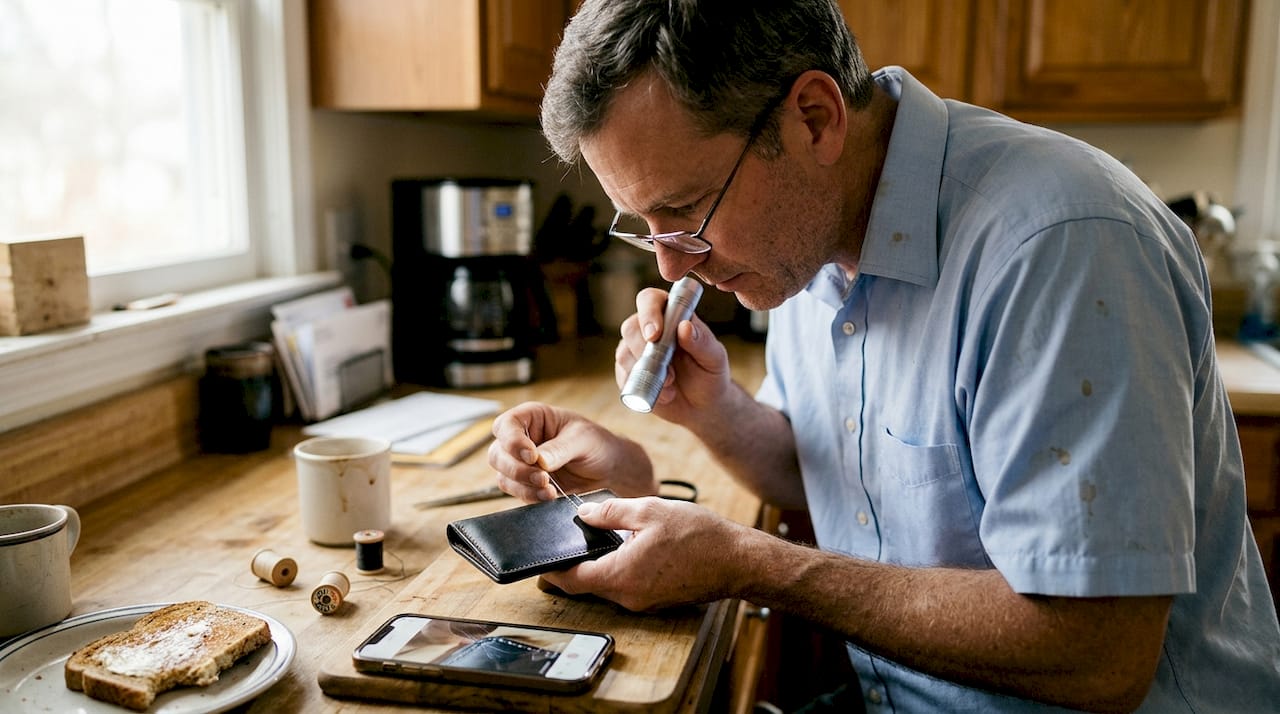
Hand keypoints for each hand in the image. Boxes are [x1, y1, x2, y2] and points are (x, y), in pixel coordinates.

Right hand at [487, 402, 655, 501]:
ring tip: (549, 488)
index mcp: (532, 417)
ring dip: (523, 485)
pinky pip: (516, 492)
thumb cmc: (596, 443)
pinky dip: (530, 496)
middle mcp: (522, 438)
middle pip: (498, 454)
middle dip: (518, 469)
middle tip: (543, 477)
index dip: (512, 441)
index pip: (506, 425)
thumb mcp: (582, 440)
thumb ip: (559, 449)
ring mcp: (521, 462)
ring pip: (503, 476)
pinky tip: (549, 495)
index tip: (532, 455)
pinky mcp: (526, 483)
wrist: (608, 468)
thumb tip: (539, 461)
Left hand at [541, 496, 754, 610]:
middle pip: (587, 584)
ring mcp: (643, 602)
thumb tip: (584, 514)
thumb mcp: (649, 510)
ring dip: (600, 565)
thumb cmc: (700, 536)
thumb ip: (611, 512)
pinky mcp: (656, 600)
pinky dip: (620, 569)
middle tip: (572, 539)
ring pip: (607, 585)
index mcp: (621, 575)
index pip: (571, 580)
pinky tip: (629, 548)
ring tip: (602, 538)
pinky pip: (626, 586)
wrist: (738, 560)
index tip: (540, 559)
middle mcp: (629, 596)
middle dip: (576, 563)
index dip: (551, 569)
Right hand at [616, 286, 733, 425]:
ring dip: (646, 373)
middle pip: (630, 327)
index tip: (655, 335)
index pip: (649, 300)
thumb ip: (702, 341)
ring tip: (671, 387)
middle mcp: (648, 329)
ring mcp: (635, 351)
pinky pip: (624, 377)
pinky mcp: (628, 373)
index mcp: (670, 314)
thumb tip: (684, 326)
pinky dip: (641, 388)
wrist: (702, 407)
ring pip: (624, 353)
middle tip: (670, 374)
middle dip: (645, 351)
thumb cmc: (711, 375)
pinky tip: (664, 395)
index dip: (648, 313)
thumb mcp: (714, 358)